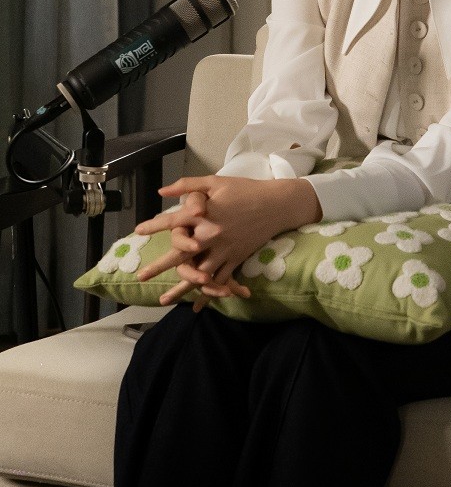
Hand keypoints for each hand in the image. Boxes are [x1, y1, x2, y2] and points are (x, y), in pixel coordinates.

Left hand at [135, 174, 321, 308]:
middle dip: (159, 266)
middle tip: (141, 277)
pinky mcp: (236, 258)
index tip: (138, 231)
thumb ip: (188, 186)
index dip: (154, 226)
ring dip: (181, 288)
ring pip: (199, 273)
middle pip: (180, 254)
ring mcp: (224, 250)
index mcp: (204, 215)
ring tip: (164, 299)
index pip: (173, 221)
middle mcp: (211, 235)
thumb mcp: (215, 182)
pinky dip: (210, 293)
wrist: (276, 205)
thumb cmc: (245, 190)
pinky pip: (220, 279)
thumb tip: (162, 191)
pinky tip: (199, 305)